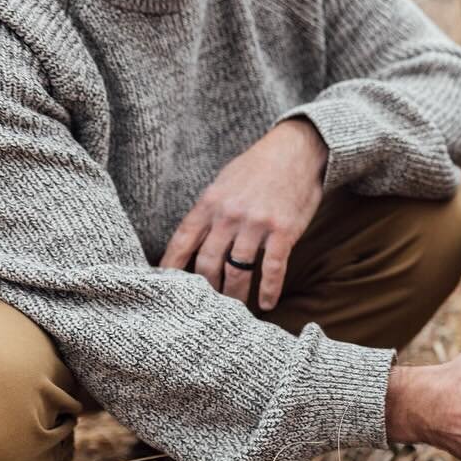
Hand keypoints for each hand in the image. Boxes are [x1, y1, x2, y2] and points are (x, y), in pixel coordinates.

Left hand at [160, 118, 327, 309]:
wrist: (297, 150)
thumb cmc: (259, 166)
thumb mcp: (224, 182)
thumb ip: (210, 210)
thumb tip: (195, 237)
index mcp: (210, 202)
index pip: (182, 241)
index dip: (170, 266)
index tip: (163, 286)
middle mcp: (229, 215)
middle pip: (207, 263)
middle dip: (206, 289)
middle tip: (206, 306)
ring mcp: (257, 224)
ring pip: (238, 271)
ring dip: (236, 295)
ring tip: (235, 310)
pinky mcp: (284, 231)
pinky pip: (272, 269)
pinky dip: (269, 290)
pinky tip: (267, 304)